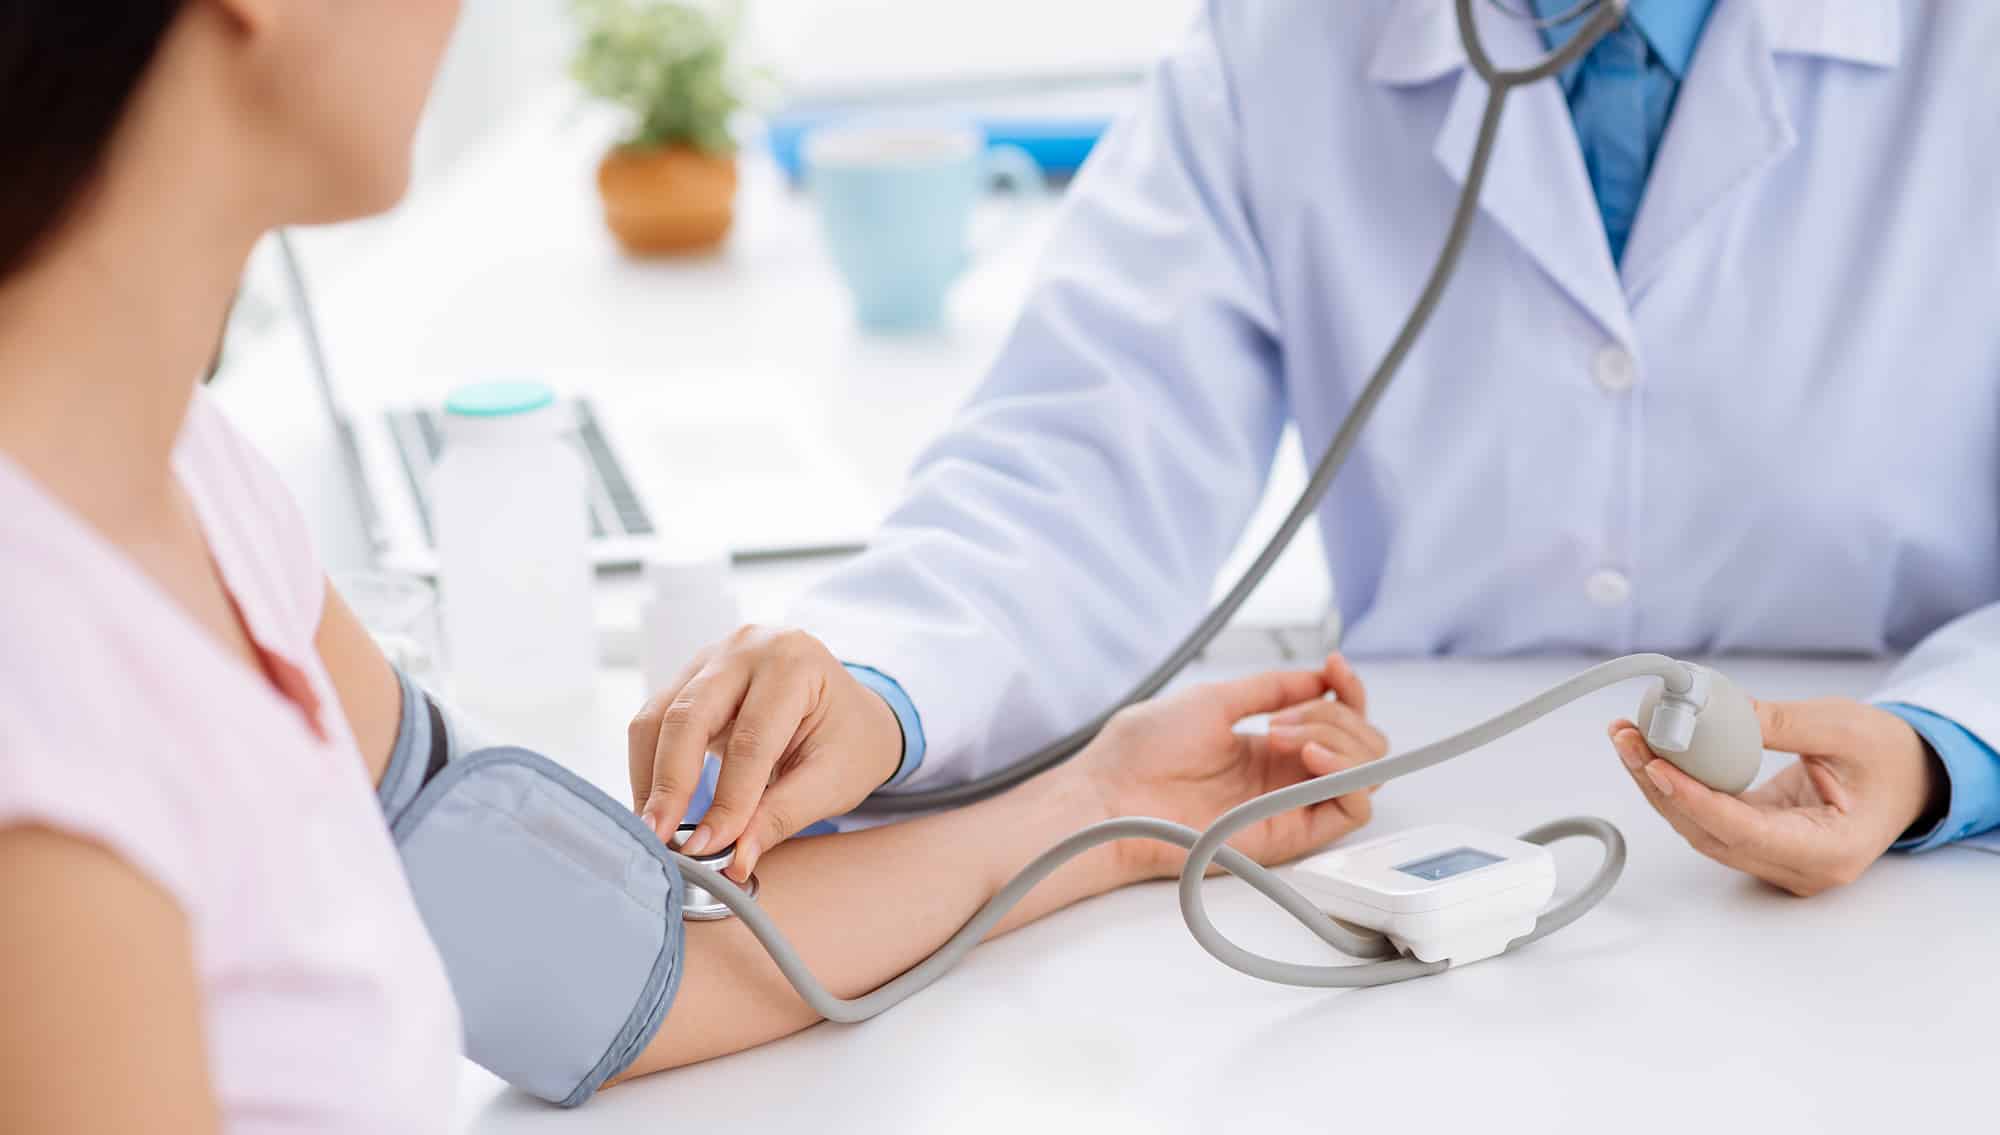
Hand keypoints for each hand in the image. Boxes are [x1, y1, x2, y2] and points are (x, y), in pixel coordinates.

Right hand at [628, 626, 902, 880]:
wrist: (852, 712)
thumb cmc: (851, 742)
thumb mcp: (833, 781)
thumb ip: (781, 817)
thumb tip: (733, 859)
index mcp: (795, 663)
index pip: (751, 739)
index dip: (727, 799)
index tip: (708, 849)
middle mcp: (747, 647)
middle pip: (689, 715)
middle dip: (670, 784)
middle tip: (660, 840)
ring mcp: (713, 657)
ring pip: (659, 716)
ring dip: (650, 777)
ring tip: (652, 831)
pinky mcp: (691, 677)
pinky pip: (656, 719)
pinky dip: (650, 765)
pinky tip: (656, 806)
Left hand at [1076, 653, 1389, 880]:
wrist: (1111, 796)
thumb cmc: (1142, 752)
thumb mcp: (1213, 700)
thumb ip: (1269, 689)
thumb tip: (1318, 677)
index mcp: (1269, 747)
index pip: (1338, 720)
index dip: (1348, 690)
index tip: (1335, 665)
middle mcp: (1286, 777)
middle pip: (1362, 744)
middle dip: (1338, 714)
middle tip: (1280, 719)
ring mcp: (1290, 805)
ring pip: (1368, 775)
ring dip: (1342, 740)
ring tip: (1283, 735)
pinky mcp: (1290, 835)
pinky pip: (1353, 811)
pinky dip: (1349, 777)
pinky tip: (1311, 757)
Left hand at [1608, 697, 1941, 896]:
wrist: (1909, 774)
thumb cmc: (1888, 756)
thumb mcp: (1844, 727)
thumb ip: (1782, 722)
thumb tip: (1714, 710)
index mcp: (1831, 851)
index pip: (1747, 832)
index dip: (1695, 801)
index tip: (1656, 766)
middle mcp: (1800, 868)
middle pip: (1711, 834)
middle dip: (1662, 787)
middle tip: (1627, 738)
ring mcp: (1779, 862)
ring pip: (1703, 830)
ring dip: (1661, 786)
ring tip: (1629, 738)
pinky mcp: (1762, 844)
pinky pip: (1711, 820)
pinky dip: (1680, 787)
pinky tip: (1652, 752)